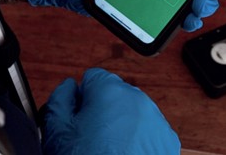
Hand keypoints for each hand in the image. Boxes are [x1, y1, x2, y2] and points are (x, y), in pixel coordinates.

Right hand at [41, 68, 180, 154]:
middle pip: (115, 94)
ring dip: (121, 126)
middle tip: (91, 140)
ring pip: (133, 114)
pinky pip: (149, 132)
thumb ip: (60, 100)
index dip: (81, 99)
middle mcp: (137, 100)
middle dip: (103, 111)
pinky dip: (138, 142)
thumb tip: (69, 87)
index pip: (92, 78)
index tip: (79, 117)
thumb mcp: (58, 132)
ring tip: (108, 153)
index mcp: (110, 91)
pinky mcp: (167, 140)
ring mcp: (156, 119)